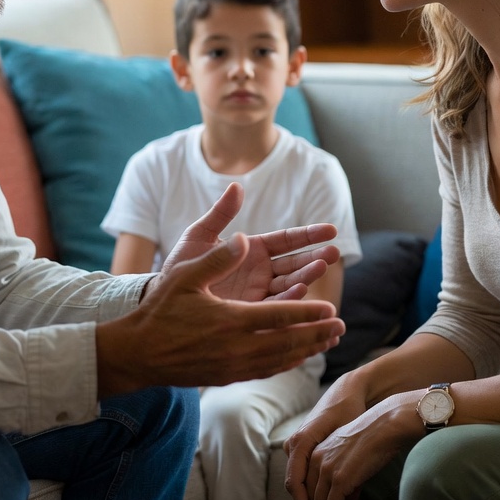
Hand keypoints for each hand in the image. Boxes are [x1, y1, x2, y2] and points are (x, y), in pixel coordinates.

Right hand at [96, 230, 344, 396]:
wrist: (139, 353)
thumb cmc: (161, 309)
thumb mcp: (186, 275)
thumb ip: (217, 258)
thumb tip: (244, 237)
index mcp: (231, 320)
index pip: (280, 316)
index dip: (308, 313)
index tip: (331, 309)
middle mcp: (237, 347)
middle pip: (288, 343)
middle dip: (317, 334)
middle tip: (341, 327)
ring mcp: (233, 366)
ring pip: (280, 360)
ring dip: (306, 351)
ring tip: (327, 342)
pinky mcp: (227, 376)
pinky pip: (266, 370)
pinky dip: (286, 363)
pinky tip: (296, 357)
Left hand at [160, 182, 340, 301]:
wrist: (165, 300)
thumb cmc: (181, 265)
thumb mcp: (199, 235)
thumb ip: (220, 214)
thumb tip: (235, 186)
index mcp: (252, 249)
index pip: (287, 241)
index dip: (309, 236)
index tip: (330, 230)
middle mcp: (260, 271)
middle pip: (294, 263)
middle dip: (315, 257)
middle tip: (334, 252)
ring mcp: (258, 293)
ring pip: (290, 284)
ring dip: (307, 277)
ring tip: (321, 268)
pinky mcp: (252, 314)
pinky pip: (275, 307)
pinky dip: (290, 301)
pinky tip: (301, 293)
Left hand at [286, 387, 421, 499]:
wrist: (383, 427)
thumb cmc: (372, 438)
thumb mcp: (349, 453)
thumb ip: (343, 473)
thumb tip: (349, 497)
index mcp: (316, 452)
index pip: (308, 486)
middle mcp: (316, 460)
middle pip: (311, 498)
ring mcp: (326, 469)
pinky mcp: (339, 478)